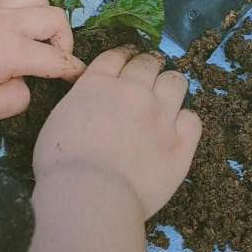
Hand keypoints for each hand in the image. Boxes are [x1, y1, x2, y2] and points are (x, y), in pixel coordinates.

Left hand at [0, 0, 84, 122]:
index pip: (58, 59)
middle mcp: (10, 22)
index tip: (78, 81)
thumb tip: (26, 85)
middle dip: (65, 40)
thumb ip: (17, 99)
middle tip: (52, 60)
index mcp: (15, 49)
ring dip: (42, 15)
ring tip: (33, 38)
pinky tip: (5, 22)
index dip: (73, 72)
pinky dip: (14, 3)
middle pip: (56, 16)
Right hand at [33, 46, 201, 218]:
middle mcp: (134, 91)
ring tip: (164, 97)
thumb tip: (91, 103)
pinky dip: (185, 121)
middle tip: (145, 78)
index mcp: (99, 83)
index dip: (122, 55)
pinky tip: (176, 129)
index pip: (116, 56)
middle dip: (147, 67)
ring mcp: (161, 116)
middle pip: (148, 63)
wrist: (91, 196)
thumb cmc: (61, 164)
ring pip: (175, 82)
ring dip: (169, 85)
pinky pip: (193, 119)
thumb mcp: (59, 118)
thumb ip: (81, 101)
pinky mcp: (181, 144)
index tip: (125, 60)